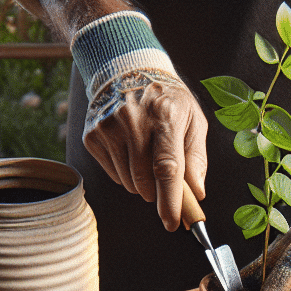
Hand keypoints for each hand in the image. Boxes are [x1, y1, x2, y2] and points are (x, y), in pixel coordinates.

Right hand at [84, 69, 207, 230]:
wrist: (128, 67)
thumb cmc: (168, 99)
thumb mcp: (193, 120)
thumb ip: (197, 158)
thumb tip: (197, 193)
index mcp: (165, 116)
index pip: (166, 169)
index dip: (170, 201)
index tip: (173, 223)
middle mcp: (134, 120)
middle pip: (145, 182)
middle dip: (158, 194)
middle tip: (166, 184)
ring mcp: (109, 127)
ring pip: (129, 183)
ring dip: (142, 184)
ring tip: (147, 157)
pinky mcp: (93, 135)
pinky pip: (114, 175)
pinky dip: (126, 174)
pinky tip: (130, 151)